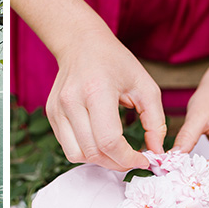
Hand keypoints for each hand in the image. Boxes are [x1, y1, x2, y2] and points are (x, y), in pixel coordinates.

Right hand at [47, 28, 166, 170]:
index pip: (109, 141)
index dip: (128, 158)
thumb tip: (157, 152)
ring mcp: (57, 110)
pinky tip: (100, 142)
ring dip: (100, 160)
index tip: (143, 160)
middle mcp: (72, 102)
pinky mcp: (51, 115)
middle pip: (93, 152)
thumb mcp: (145, 86)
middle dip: (117, 163)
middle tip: (133, 159)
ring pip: (78, 155)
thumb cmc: (115, 62)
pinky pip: (69, 147)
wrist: (81, 44)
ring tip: (116, 152)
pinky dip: (87, 152)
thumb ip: (155, 121)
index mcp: (96, 91)